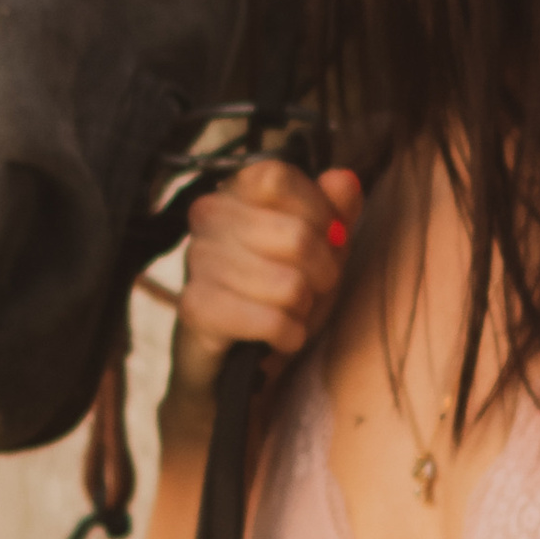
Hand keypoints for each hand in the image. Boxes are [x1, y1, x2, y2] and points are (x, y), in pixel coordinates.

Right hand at [167, 161, 361, 411]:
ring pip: (288, 284)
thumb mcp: (322, 247)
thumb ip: (338, 210)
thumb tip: (344, 180)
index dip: (317, 211)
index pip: (278, 178)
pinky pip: (269, 320)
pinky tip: (279, 336)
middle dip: (323, 272)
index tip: (330, 237)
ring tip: (289, 312)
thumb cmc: (281, 293)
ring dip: (303, 309)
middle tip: (313, 288)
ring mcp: (197, 260)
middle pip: (295, 235)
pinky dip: (288, 334)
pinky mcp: (195, 308)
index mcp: (237, 190)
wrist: (236, 361)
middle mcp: (209, 216)